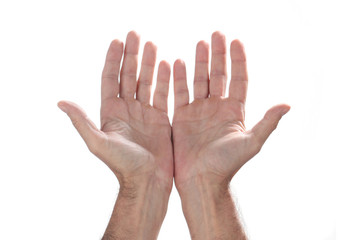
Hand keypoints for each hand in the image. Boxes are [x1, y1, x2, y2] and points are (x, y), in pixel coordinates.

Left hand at [58, 31, 172, 190]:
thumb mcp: (98, 143)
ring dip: (148, 62)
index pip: (111, 79)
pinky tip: (167, 64)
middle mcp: (127, 109)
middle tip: (136, 35)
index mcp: (111, 112)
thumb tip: (61, 102)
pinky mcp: (160, 118)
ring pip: (146, 81)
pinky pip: (162, 93)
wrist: (148, 180)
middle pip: (128, 75)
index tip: (117, 42)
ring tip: (152, 44)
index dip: (113, 60)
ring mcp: (144, 112)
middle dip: (132, 55)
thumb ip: (82, 121)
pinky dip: (164, 79)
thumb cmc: (123, 165)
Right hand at [172, 31, 289, 189]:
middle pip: (219, 75)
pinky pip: (180, 93)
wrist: (202, 180)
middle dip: (218, 55)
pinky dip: (179, 78)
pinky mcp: (182, 117)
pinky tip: (177, 63)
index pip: (238, 79)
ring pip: (200, 80)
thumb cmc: (227, 165)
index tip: (236, 42)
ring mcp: (199, 111)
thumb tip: (287, 104)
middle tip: (216, 34)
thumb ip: (267, 122)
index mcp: (235, 111)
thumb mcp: (251, 142)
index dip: (238, 60)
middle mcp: (217, 107)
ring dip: (199, 62)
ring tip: (200, 43)